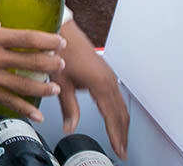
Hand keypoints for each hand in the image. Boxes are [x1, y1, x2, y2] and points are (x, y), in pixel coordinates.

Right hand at [0, 14, 65, 121]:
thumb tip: (2, 19)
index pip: (27, 37)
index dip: (48, 41)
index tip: (58, 42)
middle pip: (31, 61)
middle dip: (51, 64)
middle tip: (60, 64)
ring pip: (23, 85)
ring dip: (43, 88)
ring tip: (54, 88)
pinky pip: (6, 102)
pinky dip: (23, 109)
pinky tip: (35, 114)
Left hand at [53, 20, 129, 158]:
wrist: (62, 31)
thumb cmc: (60, 52)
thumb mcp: (61, 83)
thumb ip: (68, 107)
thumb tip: (70, 126)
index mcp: (100, 84)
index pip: (112, 117)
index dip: (116, 137)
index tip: (119, 151)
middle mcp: (108, 80)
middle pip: (120, 113)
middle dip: (122, 134)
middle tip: (122, 151)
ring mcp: (108, 75)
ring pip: (121, 105)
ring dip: (122, 123)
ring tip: (121, 140)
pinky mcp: (105, 72)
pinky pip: (117, 96)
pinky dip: (119, 111)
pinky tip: (115, 117)